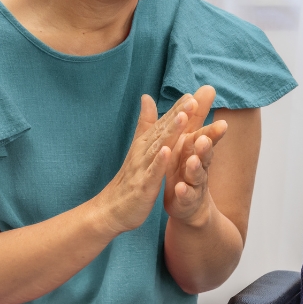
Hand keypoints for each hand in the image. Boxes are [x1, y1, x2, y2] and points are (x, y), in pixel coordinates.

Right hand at [96, 93, 196, 234]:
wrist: (110, 209)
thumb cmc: (129, 178)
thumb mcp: (139, 148)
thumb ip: (146, 123)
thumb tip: (147, 96)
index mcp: (146, 144)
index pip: (163, 123)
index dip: (177, 108)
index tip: (192, 94)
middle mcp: (144, 152)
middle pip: (163, 131)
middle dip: (178, 115)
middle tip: (192, 100)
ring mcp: (142, 168)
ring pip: (159, 148)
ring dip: (171, 132)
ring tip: (183, 117)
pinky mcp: (143, 186)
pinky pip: (152, 173)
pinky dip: (159, 162)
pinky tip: (168, 151)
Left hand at [164, 86, 228, 224]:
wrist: (189, 204)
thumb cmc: (187, 168)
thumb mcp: (189, 140)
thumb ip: (195, 117)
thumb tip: (206, 88)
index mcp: (196, 149)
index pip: (206, 134)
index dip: (209, 124)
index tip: (211, 120)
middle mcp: (200, 164)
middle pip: (206, 153)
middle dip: (207, 144)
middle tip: (206, 136)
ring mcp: (195, 183)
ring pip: (197, 174)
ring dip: (195, 167)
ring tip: (192, 160)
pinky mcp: (187, 200)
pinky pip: (186, 196)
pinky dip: (184, 192)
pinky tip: (180, 189)